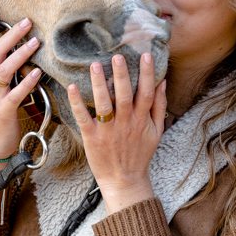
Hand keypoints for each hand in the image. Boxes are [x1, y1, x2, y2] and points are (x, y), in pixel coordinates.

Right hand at [0, 3, 41, 162]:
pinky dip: (26, 83)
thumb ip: (7, 65)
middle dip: (10, 35)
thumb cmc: (0, 109)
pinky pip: (15, 94)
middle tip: (27, 21)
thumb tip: (21, 44)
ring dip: (20, 55)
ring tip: (36, 43)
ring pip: (4, 70)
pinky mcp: (4, 110)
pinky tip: (38, 74)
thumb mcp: (0, 84)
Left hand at [67, 53, 166, 213]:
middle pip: (124, 96)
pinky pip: (84, 118)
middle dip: (121, 75)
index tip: (145, 54)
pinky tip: (72, 87)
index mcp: (141, 120)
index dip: (147, 73)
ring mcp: (108, 131)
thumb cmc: (140, 153)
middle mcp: (126, 123)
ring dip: (99, 84)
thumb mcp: (156, 131)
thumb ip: (159, 106)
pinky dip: (77, 103)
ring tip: (95, 65)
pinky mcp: (92, 138)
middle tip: (117, 56)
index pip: (147, 93)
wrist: (124, 180)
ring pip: (104, 104)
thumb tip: (163, 82)